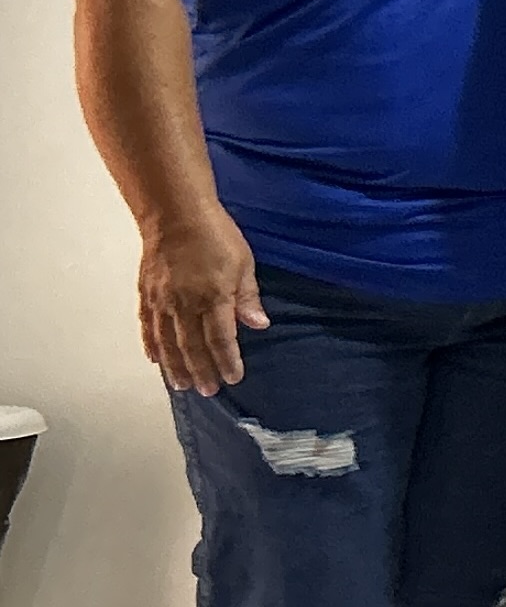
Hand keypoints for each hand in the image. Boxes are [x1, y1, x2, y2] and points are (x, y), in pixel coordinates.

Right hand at [139, 210, 265, 396]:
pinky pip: (148, 327)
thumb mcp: (244, 263)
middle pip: (192, 346)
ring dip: (175, 366)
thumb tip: (259, 325)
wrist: (175, 215)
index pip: (220, 338)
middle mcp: (184, 304)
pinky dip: (152, 346)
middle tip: (208, 391)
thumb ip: (248, 296)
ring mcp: (162, 301)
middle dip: (201, 371)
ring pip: (167, 342)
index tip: (233, 378)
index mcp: (212, 297)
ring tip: (183, 385)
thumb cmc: (216, 236)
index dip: (227, 361)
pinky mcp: (147, 295)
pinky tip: (156, 360)